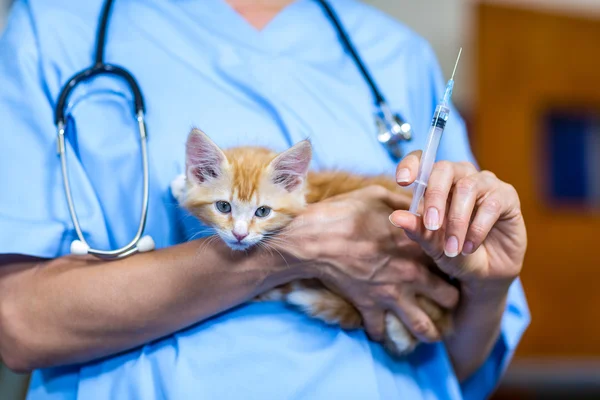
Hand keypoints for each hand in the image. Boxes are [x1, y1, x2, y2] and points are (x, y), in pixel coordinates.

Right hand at [276, 185, 459, 342]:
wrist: (312, 240)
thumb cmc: (344, 213)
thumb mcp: (377, 196)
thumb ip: (404, 203)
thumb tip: (418, 202)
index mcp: (416, 245)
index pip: (452, 258)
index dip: (456, 261)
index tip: (452, 261)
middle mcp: (410, 274)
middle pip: (449, 298)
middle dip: (451, 300)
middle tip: (446, 298)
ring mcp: (390, 294)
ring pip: (423, 327)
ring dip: (430, 332)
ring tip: (431, 333)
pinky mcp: (369, 307)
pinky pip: (380, 332)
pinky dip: (381, 334)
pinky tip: (383, 330)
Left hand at [390, 152, 526, 295]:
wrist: (484, 274)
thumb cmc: (455, 253)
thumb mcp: (432, 245)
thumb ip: (416, 229)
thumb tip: (396, 217)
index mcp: (437, 183)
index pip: (423, 162)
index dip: (412, 165)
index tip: (402, 181)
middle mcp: (461, 177)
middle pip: (445, 169)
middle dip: (435, 197)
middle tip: (432, 225)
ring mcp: (485, 183)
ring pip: (468, 187)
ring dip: (458, 221)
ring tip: (453, 249)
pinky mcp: (507, 196)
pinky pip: (491, 204)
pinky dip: (477, 229)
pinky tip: (469, 247)